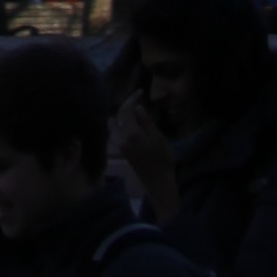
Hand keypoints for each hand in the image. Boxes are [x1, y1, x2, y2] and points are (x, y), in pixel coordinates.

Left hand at [106, 85, 177, 218]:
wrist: (158, 183)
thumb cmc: (162, 160)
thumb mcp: (158, 138)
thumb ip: (145, 121)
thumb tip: (136, 107)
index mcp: (130, 133)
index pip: (125, 110)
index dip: (132, 98)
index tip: (141, 92)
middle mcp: (120, 138)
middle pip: (118, 116)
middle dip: (127, 106)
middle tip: (139, 99)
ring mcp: (119, 145)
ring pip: (114, 124)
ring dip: (122, 116)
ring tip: (135, 111)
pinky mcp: (121, 151)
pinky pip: (115, 132)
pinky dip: (120, 124)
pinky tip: (130, 124)